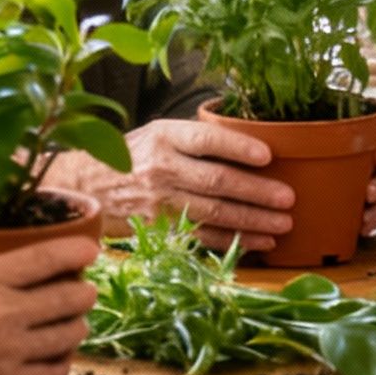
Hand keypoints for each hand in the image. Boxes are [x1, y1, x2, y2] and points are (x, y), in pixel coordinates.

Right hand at [0, 234, 100, 374]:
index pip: (45, 257)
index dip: (75, 250)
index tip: (89, 249)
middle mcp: (3, 311)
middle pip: (70, 297)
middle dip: (83, 292)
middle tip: (83, 290)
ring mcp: (8, 349)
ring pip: (69, 334)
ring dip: (77, 327)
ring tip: (75, 323)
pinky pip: (52, 372)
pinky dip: (61, 364)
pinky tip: (57, 359)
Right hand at [50, 119, 297, 250]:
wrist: (87, 186)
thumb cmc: (134, 155)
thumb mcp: (159, 132)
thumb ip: (197, 137)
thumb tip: (252, 141)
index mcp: (165, 136)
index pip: (207, 140)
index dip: (239, 148)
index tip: (268, 156)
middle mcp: (162, 168)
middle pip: (217, 181)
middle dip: (257, 192)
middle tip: (288, 198)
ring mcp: (160, 201)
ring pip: (214, 213)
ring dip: (253, 221)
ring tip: (283, 224)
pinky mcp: (160, 229)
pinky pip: (204, 236)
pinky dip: (235, 241)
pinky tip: (261, 242)